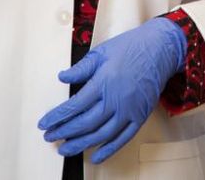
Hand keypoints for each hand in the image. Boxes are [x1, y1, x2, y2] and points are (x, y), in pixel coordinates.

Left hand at [37, 18, 187, 162]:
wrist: (160, 49)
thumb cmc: (131, 47)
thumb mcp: (102, 52)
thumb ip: (81, 68)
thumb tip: (62, 77)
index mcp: (104, 82)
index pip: (74, 105)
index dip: (57, 117)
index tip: (44, 124)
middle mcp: (116, 99)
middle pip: (85, 123)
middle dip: (64, 132)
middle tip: (50, 137)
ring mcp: (129, 110)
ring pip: (101, 135)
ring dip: (81, 144)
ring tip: (65, 149)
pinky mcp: (140, 116)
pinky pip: (123, 138)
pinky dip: (109, 150)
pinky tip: (96, 156)